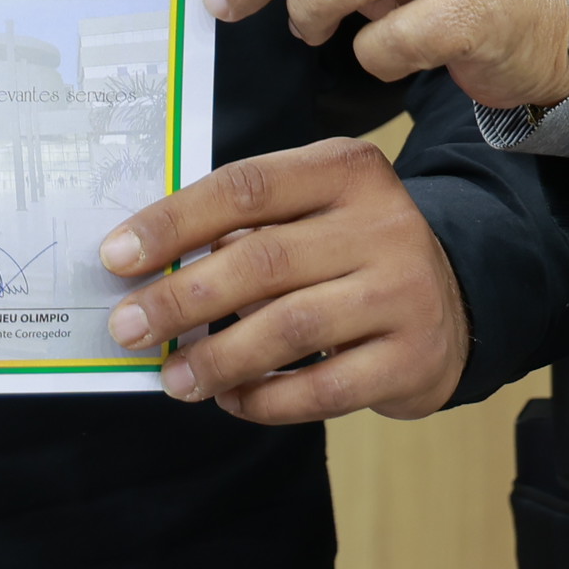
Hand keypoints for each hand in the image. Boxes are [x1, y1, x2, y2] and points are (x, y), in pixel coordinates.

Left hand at [96, 136, 467, 421]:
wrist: (454, 301)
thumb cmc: (349, 252)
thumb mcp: (311, 212)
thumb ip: (244, 226)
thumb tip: (145, 267)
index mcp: (345, 169)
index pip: (245, 188)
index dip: (173, 222)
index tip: (115, 256)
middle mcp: (382, 223)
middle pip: (261, 260)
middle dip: (181, 299)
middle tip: (128, 327)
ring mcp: (404, 291)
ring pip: (289, 328)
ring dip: (217, 358)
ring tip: (173, 377)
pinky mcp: (413, 357)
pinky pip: (323, 389)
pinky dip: (266, 399)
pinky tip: (231, 399)